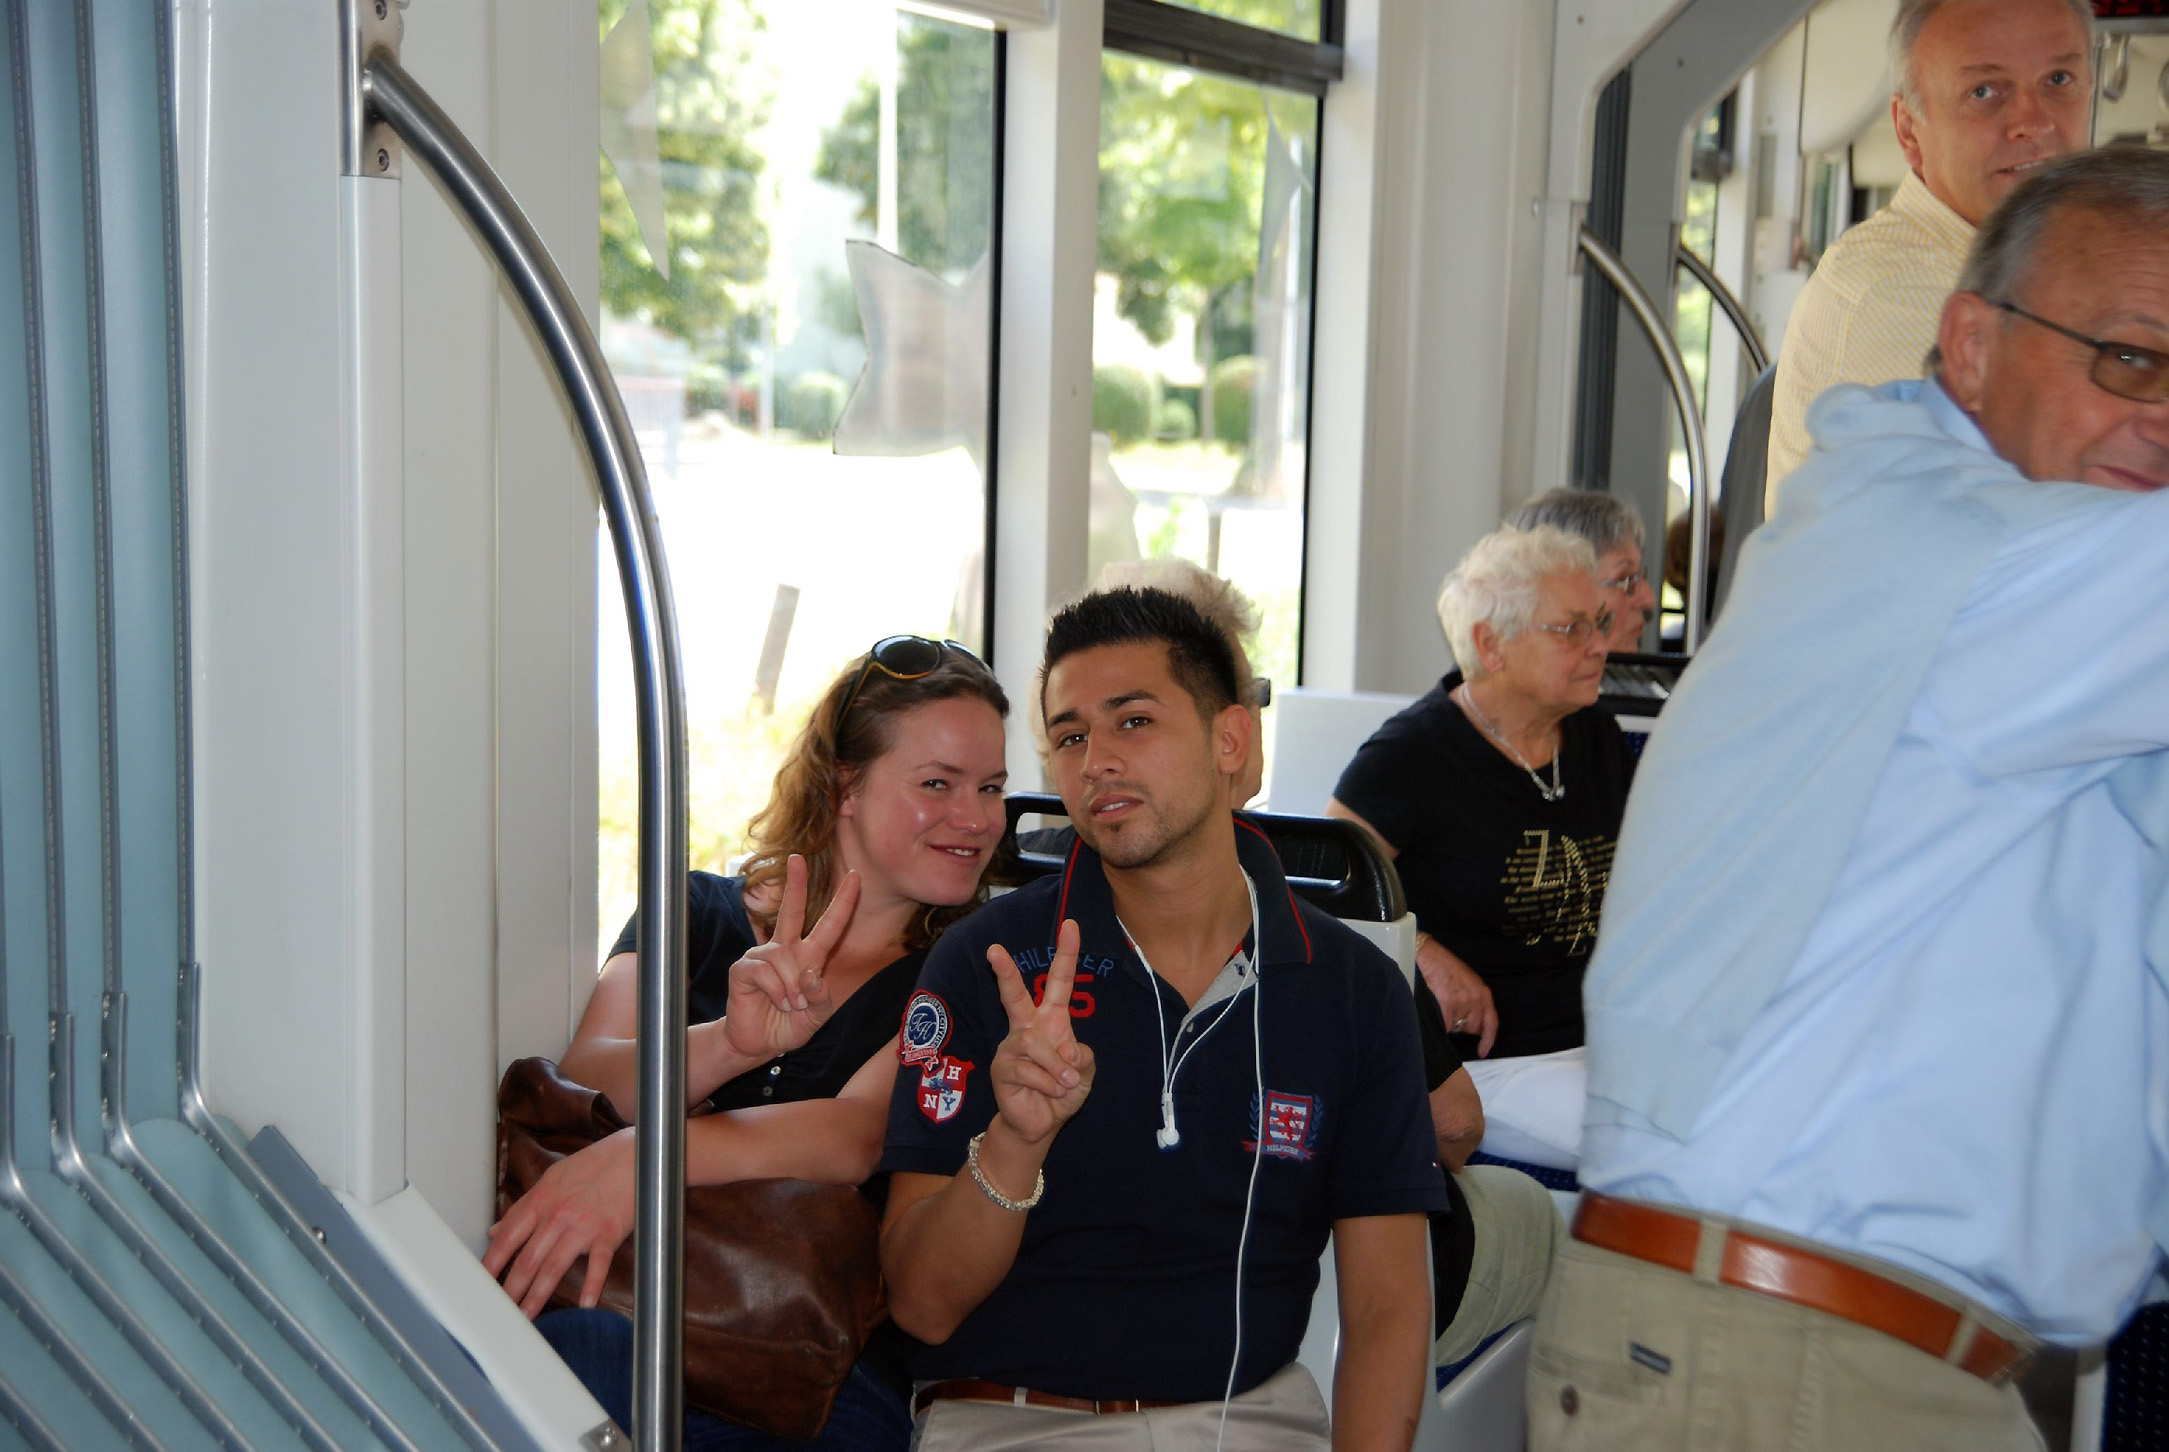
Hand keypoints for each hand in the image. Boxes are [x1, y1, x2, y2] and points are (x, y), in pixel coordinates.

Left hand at [483, 1127, 635, 1317]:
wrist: (636, 1154)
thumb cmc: (594, 1165)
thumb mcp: (553, 1179)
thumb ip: (523, 1207)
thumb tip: (496, 1230)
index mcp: (541, 1201)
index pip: (507, 1238)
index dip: (491, 1264)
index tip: (479, 1286)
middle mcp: (557, 1215)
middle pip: (527, 1260)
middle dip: (510, 1291)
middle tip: (499, 1313)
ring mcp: (584, 1225)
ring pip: (554, 1268)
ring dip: (538, 1296)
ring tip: (527, 1318)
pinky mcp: (609, 1233)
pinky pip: (598, 1264)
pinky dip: (592, 1286)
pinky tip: (584, 1305)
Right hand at [724, 855, 858, 1060]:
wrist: (758, 1045)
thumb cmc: (789, 1025)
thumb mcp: (818, 1015)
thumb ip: (822, 998)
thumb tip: (810, 975)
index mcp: (808, 957)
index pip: (828, 925)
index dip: (843, 902)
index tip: (855, 877)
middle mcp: (785, 950)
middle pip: (791, 910)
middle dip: (795, 883)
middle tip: (798, 857)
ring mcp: (761, 957)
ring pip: (783, 958)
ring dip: (792, 988)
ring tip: (790, 1004)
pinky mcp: (742, 969)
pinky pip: (766, 972)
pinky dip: (777, 991)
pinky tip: (775, 1002)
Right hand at [986, 919, 1095, 1145]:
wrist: (1041, 1123)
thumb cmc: (1063, 1091)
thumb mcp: (1085, 1071)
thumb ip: (1082, 1056)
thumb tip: (1065, 1050)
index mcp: (1051, 1020)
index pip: (1059, 981)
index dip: (1067, 953)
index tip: (1071, 924)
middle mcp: (1027, 1027)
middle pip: (1014, 995)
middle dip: (1005, 972)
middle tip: (993, 949)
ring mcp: (1011, 1047)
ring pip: (1037, 1045)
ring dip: (1058, 1068)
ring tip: (1065, 1083)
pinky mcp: (1002, 1068)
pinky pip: (1031, 1071)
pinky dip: (1050, 1085)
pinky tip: (1051, 1093)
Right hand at [1417, 935, 1498, 1057]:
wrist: (1428, 956)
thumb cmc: (1446, 967)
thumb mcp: (1469, 983)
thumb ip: (1475, 1002)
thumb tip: (1473, 1026)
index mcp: (1483, 993)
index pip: (1491, 1023)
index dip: (1488, 1040)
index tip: (1482, 1051)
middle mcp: (1475, 999)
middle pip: (1471, 1028)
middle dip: (1462, 1024)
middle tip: (1452, 1010)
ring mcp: (1461, 1002)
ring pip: (1455, 1028)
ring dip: (1449, 1022)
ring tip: (1442, 1002)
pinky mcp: (1446, 1004)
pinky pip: (1444, 1026)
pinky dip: (1439, 1021)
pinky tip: (1436, 1006)